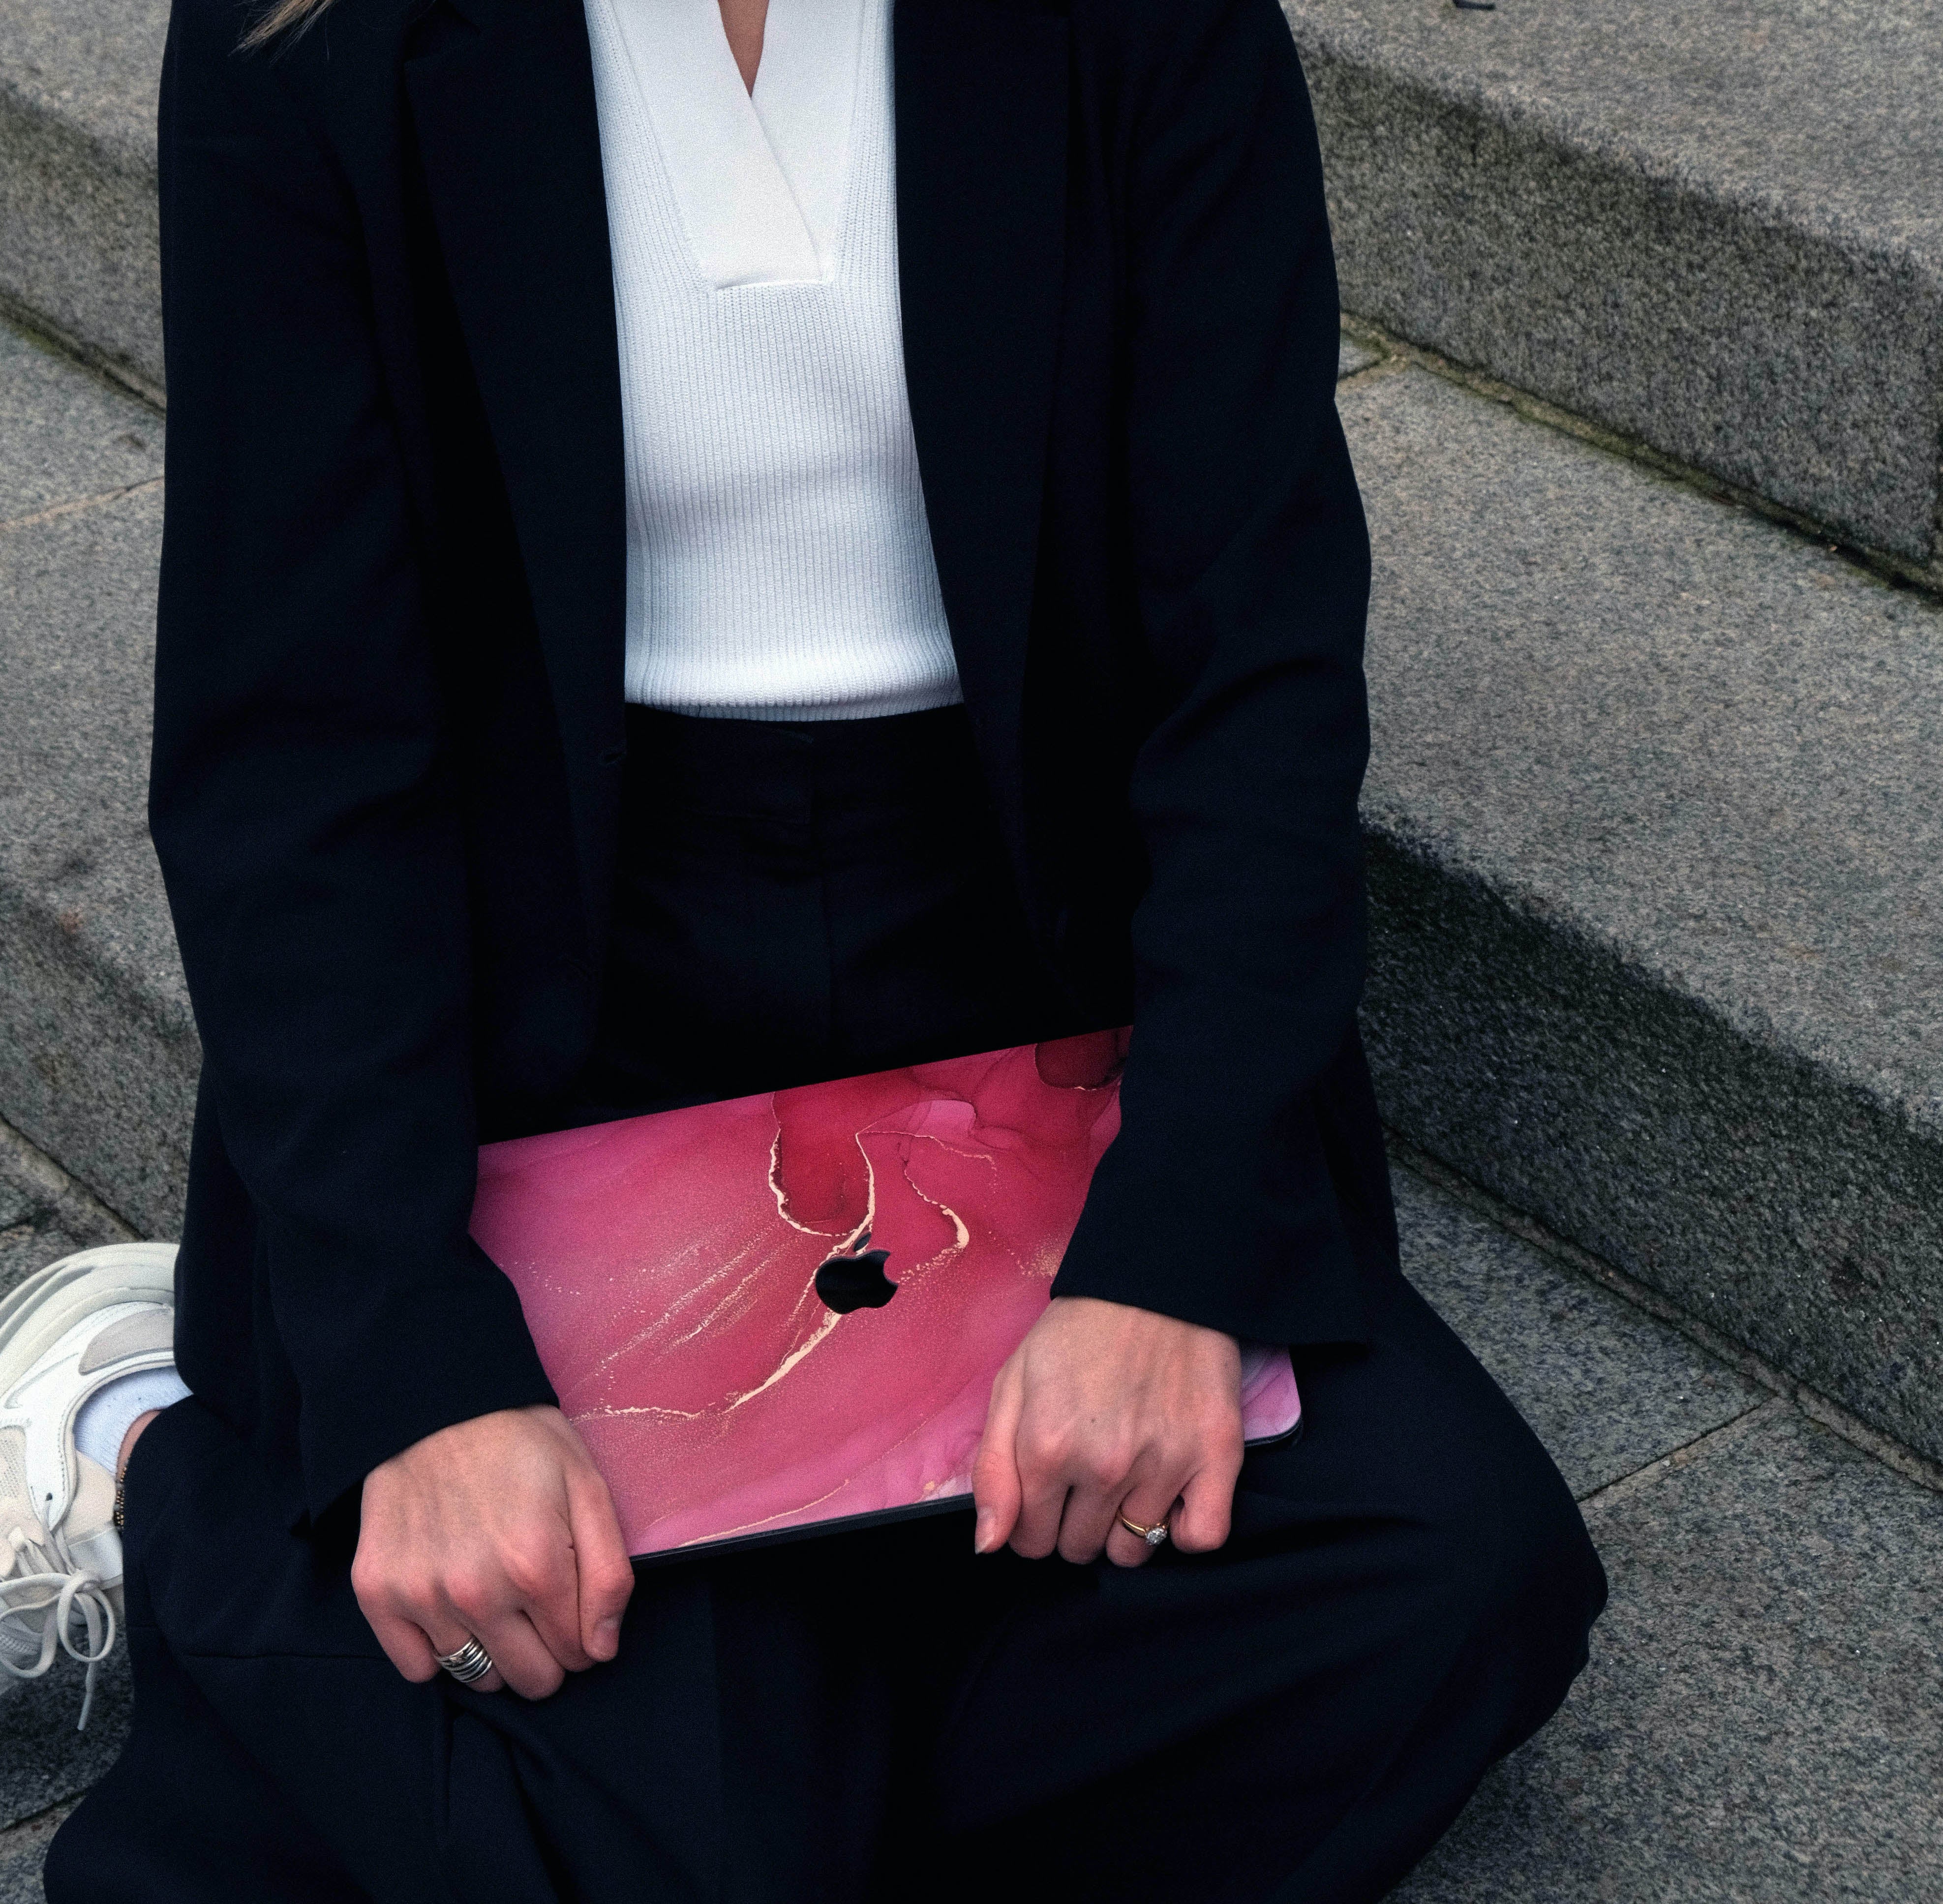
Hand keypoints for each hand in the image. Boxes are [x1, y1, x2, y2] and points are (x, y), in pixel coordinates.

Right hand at [353, 1404, 634, 1698]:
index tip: (573, 1606)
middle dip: (545, 1654)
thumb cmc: (522, 1444)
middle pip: (529, 1678)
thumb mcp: (588, 1488)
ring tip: (494, 1600)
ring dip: (493, 1652)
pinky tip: (451, 1609)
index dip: (583, 1635)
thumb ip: (608, 1575)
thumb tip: (601, 1650)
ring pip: (475, 1676)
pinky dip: (436, 1650)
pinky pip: (415, 1667)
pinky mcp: (378, 1592)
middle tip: (537, 1608)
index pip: (577, 1653)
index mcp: (536, 1565)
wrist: (438, 1406)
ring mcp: (421, 1595)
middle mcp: (475, 1591)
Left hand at [971, 1295, 1244, 1568]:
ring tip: (1126, 1480)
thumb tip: (990, 1545)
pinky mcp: (1216, 1457)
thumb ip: (992, 1468)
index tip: (1044, 1493)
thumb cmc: (1077, 1333)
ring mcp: (1164, 1465)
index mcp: (1047, 1446)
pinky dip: (1185, 1529)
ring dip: (1123, 1528)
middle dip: (1072, 1524)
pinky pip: (1201, 1538)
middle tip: (1085, 1477)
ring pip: (1133, 1551)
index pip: (1028, 1540)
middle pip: (1079, 1548)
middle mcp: (1105, 1465)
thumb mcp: (1012, 1384)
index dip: (1031, 1521)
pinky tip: (1171, 1501)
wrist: (1155, 1282)